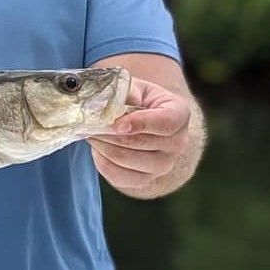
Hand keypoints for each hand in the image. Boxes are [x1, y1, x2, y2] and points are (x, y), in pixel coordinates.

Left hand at [89, 77, 192, 193]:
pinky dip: (103, 162)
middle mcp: (177, 143)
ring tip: (92, 133)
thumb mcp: (134, 88)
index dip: (140, 123)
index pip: (165, 122)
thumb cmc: (139, 99)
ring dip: (103, 146)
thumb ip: (125, 94)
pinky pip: (120, 177)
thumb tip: (108, 106)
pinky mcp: (146, 181)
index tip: (117, 124)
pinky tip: (98, 149)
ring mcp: (164, 165)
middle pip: (140, 143)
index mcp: (179, 114)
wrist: (144, 119)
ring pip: (127, 160)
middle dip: (110, 132)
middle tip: (90, 124)